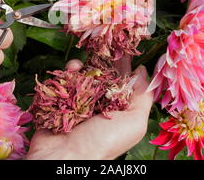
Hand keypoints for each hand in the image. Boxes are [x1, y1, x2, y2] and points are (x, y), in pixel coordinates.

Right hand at [25, 58, 153, 159]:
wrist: (65, 157)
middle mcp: (99, 105)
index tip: (123, 47)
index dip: (124, 65)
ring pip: (82, 76)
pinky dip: (67, 72)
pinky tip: (71, 68)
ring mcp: (78, 103)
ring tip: (83, 61)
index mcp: (118, 110)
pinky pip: (63, 81)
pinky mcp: (59, 101)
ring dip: (83, 65)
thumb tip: (143, 71)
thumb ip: (143, 97)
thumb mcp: (134, 122)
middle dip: (102, 61)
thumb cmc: (103, 142)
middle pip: (102, 76)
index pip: (123, 82)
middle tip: (103, 46)